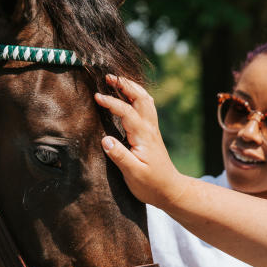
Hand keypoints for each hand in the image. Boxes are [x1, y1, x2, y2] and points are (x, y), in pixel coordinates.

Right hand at [94, 75, 191, 209]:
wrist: (170, 190)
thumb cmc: (151, 184)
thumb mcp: (133, 173)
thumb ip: (119, 156)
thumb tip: (104, 139)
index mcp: (144, 136)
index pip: (127, 112)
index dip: (112, 102)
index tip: (97, 96)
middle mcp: (150, 128)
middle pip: (141, 98)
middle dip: (125, 84)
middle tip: (108, 76)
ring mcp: (152, 129)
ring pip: (145, 100)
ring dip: (132, 87)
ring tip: (116, 81)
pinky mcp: (151, 133)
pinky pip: (146, 107)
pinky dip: (136, 96)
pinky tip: (128, 96)